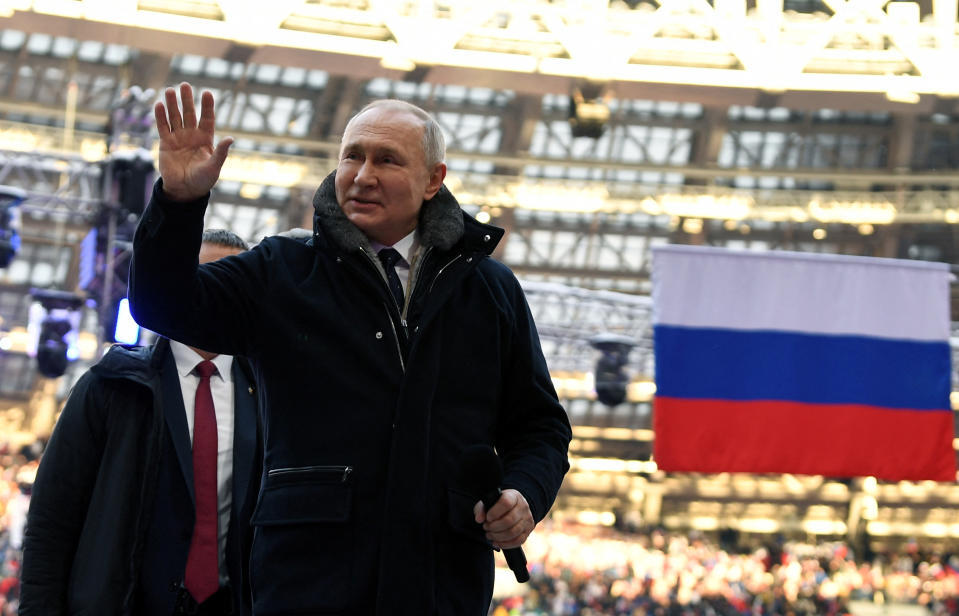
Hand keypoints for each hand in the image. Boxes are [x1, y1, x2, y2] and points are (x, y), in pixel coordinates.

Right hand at [154, 82, 232, 201]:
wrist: (185, 190)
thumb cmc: (203, 180)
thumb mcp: (214, 167)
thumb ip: (221, 152)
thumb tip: (231, 138)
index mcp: (206, 139)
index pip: (207, 118)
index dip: (207, 106)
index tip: (207, 92)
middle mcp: (192, 135)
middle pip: (189, 113)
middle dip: (187, 99)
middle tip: (184, 85)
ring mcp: (178, 138)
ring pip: (175, 117)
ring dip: (172, 104)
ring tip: (169, 90)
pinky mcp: (166, 143)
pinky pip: (163, 127)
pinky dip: (160, 116)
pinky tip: (159, 105)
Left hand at [473, 488, 533, 549]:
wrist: (512, 509)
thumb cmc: (497, 505)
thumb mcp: (488, 503)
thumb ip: (481, 509)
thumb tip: (479, 519)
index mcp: (513, 496)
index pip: (506, 503)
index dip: (495, 512)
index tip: (488, 517)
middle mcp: (523, 507)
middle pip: (509, 520)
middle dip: (494, 527)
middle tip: (486, 527)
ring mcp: (527, 519)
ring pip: (513, 532)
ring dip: (498, 536)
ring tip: (489, 535)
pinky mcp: (528, 531)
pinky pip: (518, 541)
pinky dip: (505, 544)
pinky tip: (496, 542)